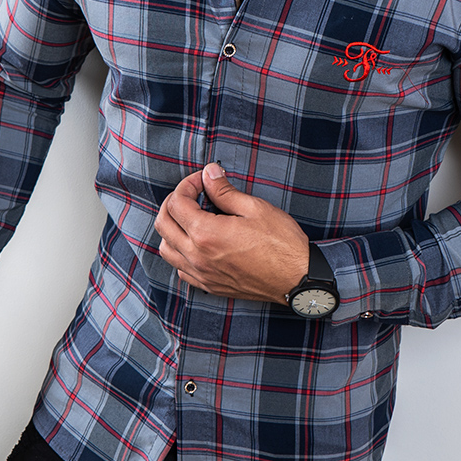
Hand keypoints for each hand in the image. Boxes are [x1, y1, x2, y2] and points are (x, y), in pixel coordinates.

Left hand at [154, 163, 309, 302]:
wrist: (297, 278)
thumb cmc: (281, 243)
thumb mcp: (254, 208)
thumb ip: (224, 191)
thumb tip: (208, 174)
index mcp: (206, 234)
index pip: (177, 203)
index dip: (187, 184)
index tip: (202, 180)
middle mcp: (197, 257)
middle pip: (163, 224)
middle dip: (173, 202)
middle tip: (191, 193)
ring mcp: (202, 274)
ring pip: (166, 250)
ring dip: (172, 229)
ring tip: (190, 217)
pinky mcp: (209, 286)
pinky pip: (180, 269)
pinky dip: (180, 253)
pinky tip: (197, 243)